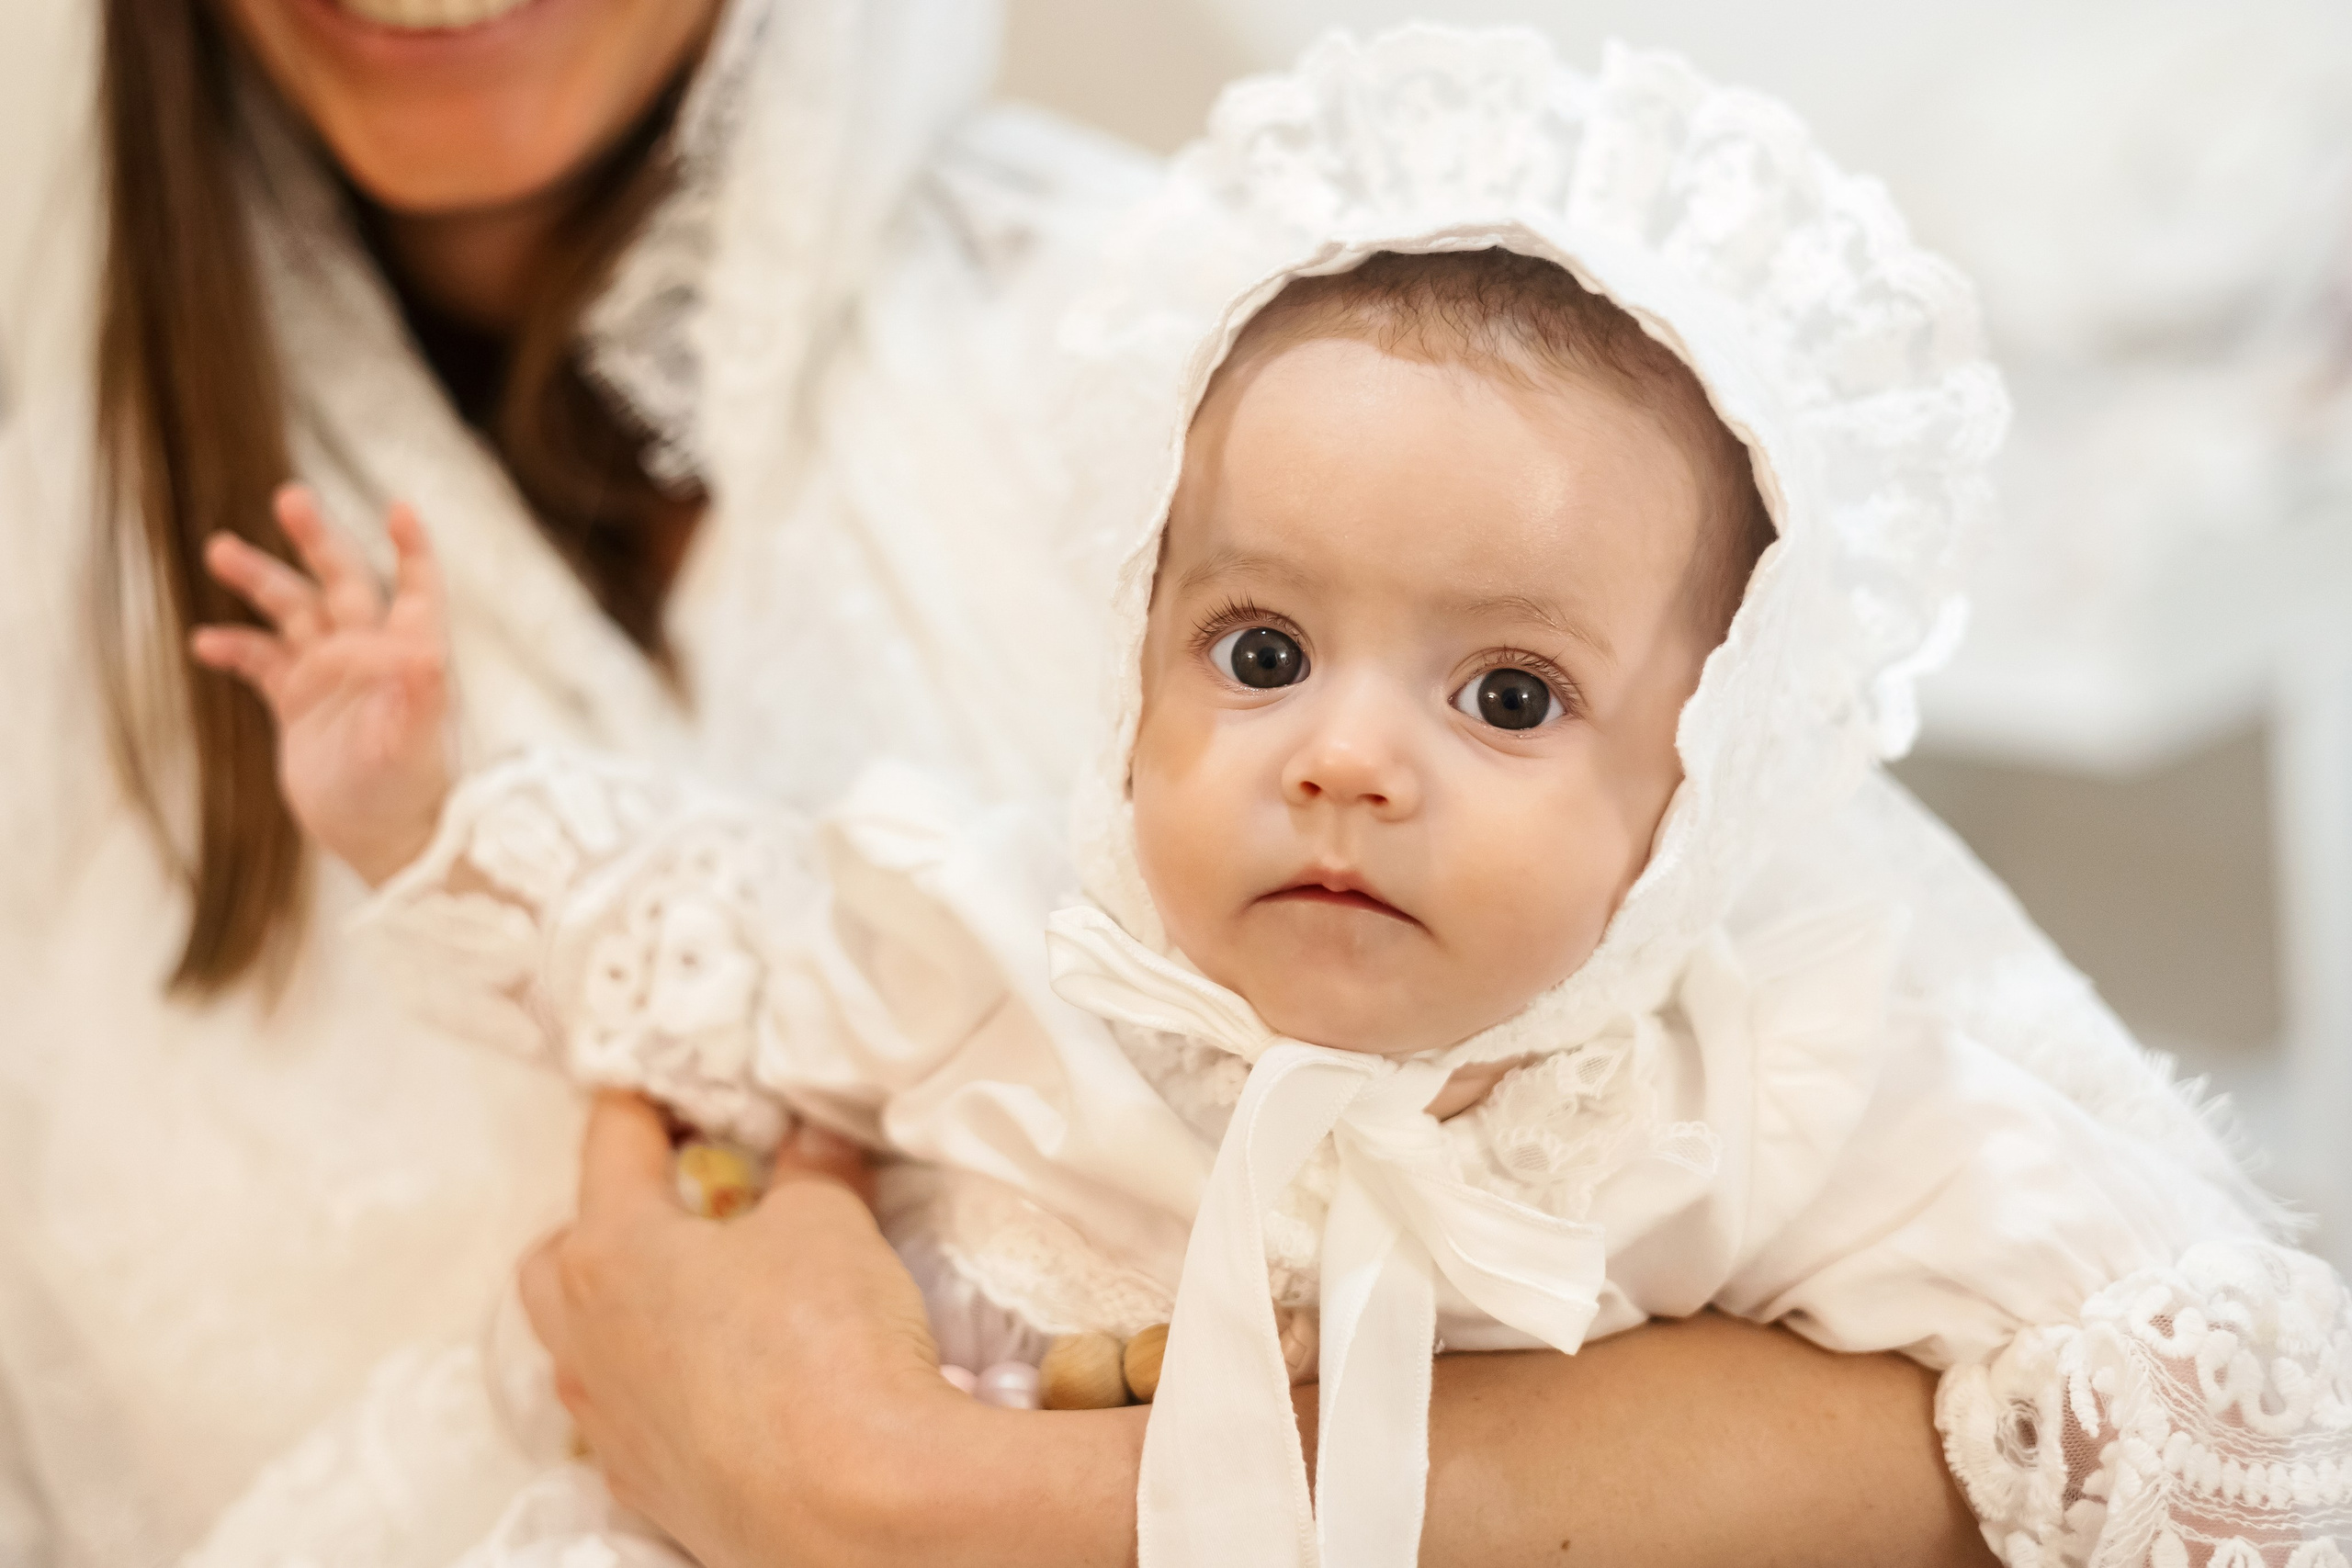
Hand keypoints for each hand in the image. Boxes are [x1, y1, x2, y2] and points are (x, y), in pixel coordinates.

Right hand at [191, 484, 451, 884]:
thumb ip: (419, 697)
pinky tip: (205, 643)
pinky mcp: (299, 702)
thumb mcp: (415, 746)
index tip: (400, 507)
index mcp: (410, 654)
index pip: (417, 588)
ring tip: (220, 550)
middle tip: (291, 497)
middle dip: (317, 540)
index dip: (412, 548)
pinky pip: (261, 661)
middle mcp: (371, 654)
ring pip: (293, 610)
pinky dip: (235, 647)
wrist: (384, 841)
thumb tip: (428, 652)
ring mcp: (332, 675)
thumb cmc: (412, 794)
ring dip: (260, 581)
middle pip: (343, 581)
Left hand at [520, 1095, 991, 1567]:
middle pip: (556, 1258)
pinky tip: (721, 1383)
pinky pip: (627, 1419)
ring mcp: (612, 1426)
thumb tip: (810, 1138)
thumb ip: (812, 1169)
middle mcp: (588, 1342)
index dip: (645, 1097)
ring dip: (623, 1310)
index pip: (612, 1143)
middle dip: (603, 1215)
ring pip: (582, 1348)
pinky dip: (659, 1387)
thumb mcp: (830, 1223)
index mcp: (612, 1253)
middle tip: (675, 1197)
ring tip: (697, 1293)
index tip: (669, 1076)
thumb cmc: (826, 1344)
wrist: (858, 1508)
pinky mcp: (651, 1490)